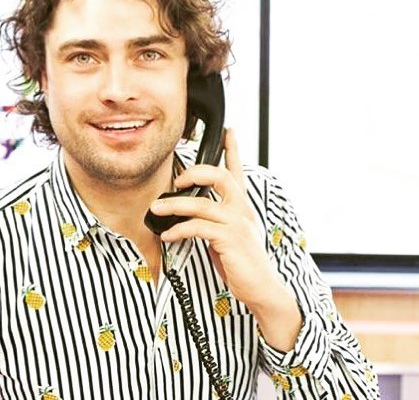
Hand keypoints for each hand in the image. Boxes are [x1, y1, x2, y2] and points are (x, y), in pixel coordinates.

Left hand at [150, 128, 301, 349]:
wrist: (262, 288)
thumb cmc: (242, 262)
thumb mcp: (229, 235)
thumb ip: (215, 220)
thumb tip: (187, 213)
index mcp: (242, 206)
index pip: (237, 172)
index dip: (233, 149)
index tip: (228, 131)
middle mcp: (242, 210)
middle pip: (220, 176)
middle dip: (196, 172)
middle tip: (178, 180)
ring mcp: (238, 223)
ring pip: (202, 203)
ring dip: (175, 205)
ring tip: (156, 209)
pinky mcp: (231, 239)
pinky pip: (198, 227)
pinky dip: (179, 229)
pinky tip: (169, 235)